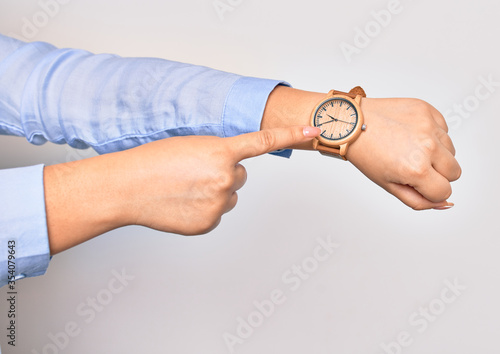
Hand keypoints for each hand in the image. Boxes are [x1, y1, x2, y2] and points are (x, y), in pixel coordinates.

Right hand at [44, 126, 319, 253]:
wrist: (129, 187)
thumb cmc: (153, 160)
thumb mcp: (191, 145)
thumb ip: (217, 153)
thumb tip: (232, 169)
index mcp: (221, 151)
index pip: (264, 141)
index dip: (290, 134)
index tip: (314, 130)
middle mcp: (226, 178)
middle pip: (241, 176)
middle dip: (224, 174)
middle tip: (195, 174)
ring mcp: (219, 203)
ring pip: (230, 196)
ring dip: (215, 193)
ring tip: (185, 189)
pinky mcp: (209, 223)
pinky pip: (217, 214)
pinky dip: (204, 210)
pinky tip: (183, 204)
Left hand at [346, 98, 461, 209]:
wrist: (353, 124)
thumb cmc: (366, 154)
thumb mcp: (388, 185)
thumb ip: (418, 200)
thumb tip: (445, 203)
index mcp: (416, 170)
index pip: (444, 192)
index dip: (430, 192)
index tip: (416, 183)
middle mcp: (427, 147)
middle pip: (454, 172)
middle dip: (438, 174)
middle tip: (413, 166)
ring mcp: (429, 126)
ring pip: (451, 151)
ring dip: (436, 154)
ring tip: (409, 149)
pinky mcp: (427, 110)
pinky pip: (444, 129)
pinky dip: (432, 135)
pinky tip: (410, 134)